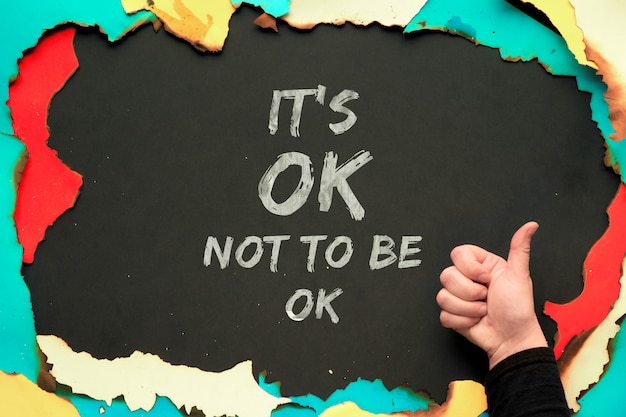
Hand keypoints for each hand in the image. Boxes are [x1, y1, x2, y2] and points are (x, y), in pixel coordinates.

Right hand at [436, 222, 546, 368]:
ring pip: (443, 296)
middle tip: (486, 297)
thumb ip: (519, 248)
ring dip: (467, 309)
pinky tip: (475, 321)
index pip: (458, 254)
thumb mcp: (519, 276)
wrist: (511, 339)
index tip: (486, 278)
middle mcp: (467, 279)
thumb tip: (530, 226)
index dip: (470, 268)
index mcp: (481, 266)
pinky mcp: (452, 315)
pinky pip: (443, 314)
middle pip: (447, 275)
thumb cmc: (518, 309)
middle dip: (470, 292)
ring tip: (483, 311)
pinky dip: (462, 321)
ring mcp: (458, 297)